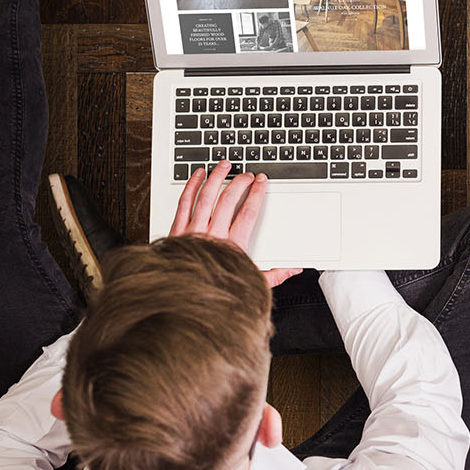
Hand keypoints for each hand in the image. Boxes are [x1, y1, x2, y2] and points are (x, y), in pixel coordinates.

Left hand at [169, 163, 300, 287]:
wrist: (179, 304)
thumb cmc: (212, 296)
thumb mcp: (249, 286)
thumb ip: (273, 276)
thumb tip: (293, 270)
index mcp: (233, 247)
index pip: (248, 212)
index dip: (257, 193)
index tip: (261, 182)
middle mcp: (213, 236)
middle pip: (229, 200)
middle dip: (240, 183)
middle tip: (247, 175)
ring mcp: (193, 232)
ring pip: (206, 196)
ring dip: (217, 177)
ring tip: (224, 165)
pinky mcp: (176, 232)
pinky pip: (184, 203)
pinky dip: (191, 186)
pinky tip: (198, 176)